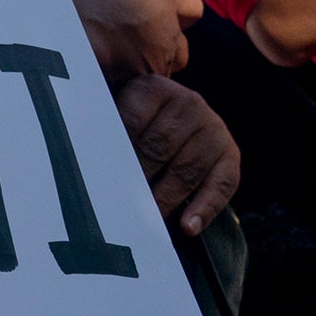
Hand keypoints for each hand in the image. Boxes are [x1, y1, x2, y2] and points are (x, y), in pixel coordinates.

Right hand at [56, 0, 201, 82]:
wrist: (49, 44)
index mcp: (160, 1)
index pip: (192, 8)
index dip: (180, 10)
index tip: (164, 10)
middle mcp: (165, 35)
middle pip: (180, 46)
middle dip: (163, 46)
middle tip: (137, 40)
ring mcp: (153, 66)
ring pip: (163, 70)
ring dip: (149, 68)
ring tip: (122, 62)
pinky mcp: (137, 90)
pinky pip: (143, 90)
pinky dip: (132, 86)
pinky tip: (110, 80)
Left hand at [112, 74, 240, 235]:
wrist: (179, 113)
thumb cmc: (138, 121)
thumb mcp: (121, 109)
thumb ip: (105, 127)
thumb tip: (85, 157)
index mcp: (154, 89)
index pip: (132, 121)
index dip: (117, 152)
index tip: (100, 178)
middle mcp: (188, 103)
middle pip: (159, 147)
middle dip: (138, 179)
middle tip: (119, 207)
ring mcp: (212, 128)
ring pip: (186, 170)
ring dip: (165, 199)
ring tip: (146, 222)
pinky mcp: (230, 154)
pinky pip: (221, 185)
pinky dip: (204, 208)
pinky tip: (188, 227)